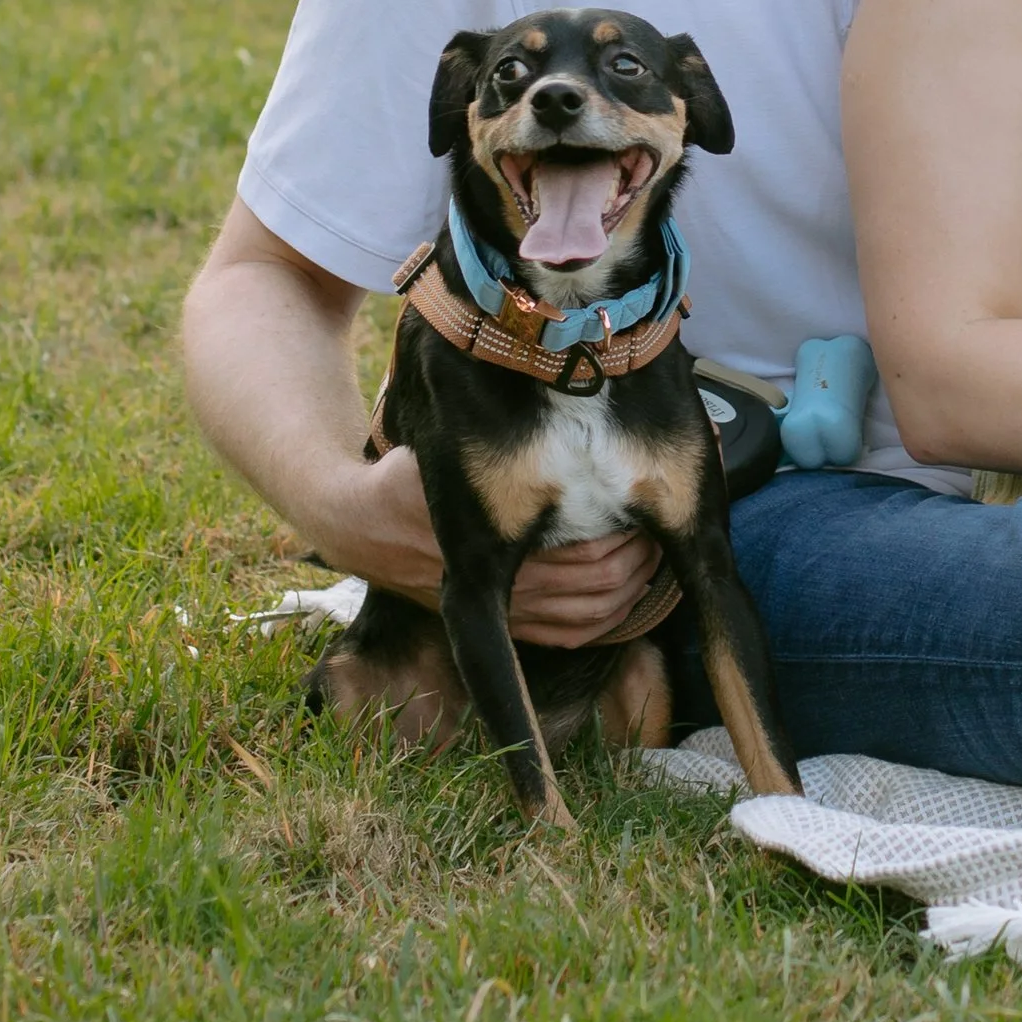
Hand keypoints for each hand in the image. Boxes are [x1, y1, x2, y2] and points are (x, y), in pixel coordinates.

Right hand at [323, 447, 667, 647]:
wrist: (358, 526)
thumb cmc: (406, 473)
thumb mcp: (434, 449)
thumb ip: (480, 435)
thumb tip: (537, 384)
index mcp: (488, 542)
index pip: (576, 552)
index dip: (622, 532)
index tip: (645, 501)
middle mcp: (499, 584)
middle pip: (594, 586)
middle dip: (638, 560)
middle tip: (662, 526)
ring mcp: (502, 609)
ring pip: (588, 616)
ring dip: (630, 592)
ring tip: (654, 557)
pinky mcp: (501, 622)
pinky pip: (566, 636)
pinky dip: (603, 621)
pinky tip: (627, 598)